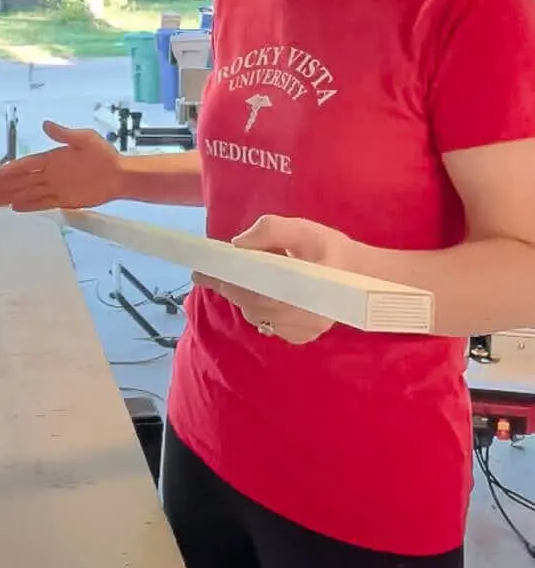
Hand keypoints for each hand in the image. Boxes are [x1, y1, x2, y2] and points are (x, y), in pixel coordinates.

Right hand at [0, 121, 123, 210]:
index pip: (27, 164)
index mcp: (53, 158)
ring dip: (11, 196)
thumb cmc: (104, 155)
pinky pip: (42, 203)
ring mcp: (56, 187)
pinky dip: (29, 205)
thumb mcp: (85, 139)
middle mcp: (51, 173)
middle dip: (4, 185)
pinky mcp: (64, 199)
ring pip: (28, 192)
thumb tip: (46, 124)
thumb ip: (64, 134)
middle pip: (23, 180)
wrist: (119, 175)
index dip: (11, 169)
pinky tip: (15, 207)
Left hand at [194, 215, 355, 344]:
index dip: (228, 281)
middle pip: (252, 304)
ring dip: (242, 297)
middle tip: (210, 272)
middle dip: (229, 286)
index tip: (203, 272)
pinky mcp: (302, 338)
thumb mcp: (305, 229)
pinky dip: (256, 309)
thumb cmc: (331, 249)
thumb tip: (238, 245)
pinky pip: (267, 325)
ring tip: (235, 278)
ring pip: (257, 316)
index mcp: (307, 287)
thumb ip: (271, 230)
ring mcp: (304, 331)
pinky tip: (259, 293)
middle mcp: (305, 316)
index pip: (257, 289)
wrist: (364, 275)